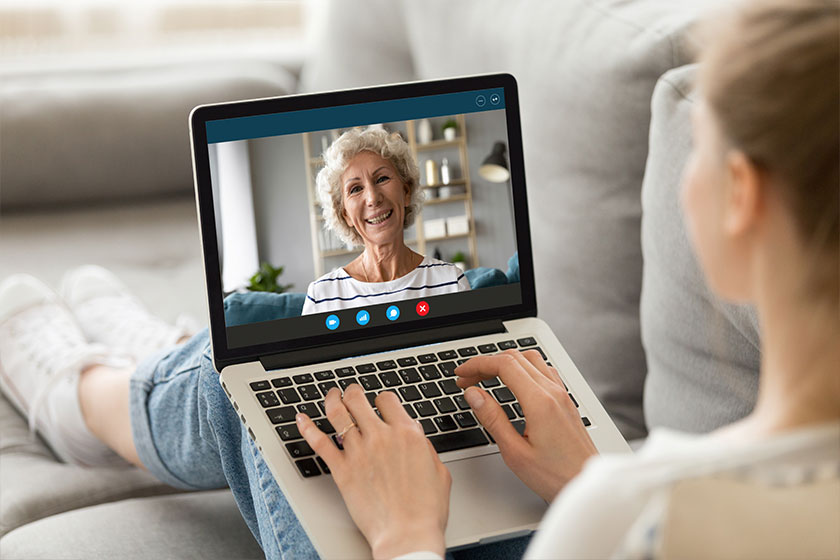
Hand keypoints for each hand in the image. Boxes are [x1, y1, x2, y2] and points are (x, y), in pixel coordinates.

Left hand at [298, 384, 450, 558]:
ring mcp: (359, 452)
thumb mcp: (439, 471)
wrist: (407, 534)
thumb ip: (425, 448)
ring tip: (331, 395)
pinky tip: (302, 419)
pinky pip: (319, 442)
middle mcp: (381, 436)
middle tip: (352, 392)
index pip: (388, 400)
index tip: (380, 404)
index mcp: (407, 434)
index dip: (382, 399)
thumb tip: (416, 438)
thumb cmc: (426, 510)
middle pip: (359, 399)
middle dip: (354, 392)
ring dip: (332, 399)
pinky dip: (307, 427)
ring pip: (338, 413)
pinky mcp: (342, 470)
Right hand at [455, 349, 596, 501]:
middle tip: (467, 379)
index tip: (461, 373)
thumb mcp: (515, 452)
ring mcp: (562, 394)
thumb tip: (474, 395)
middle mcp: (553, 392)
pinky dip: (523, 368)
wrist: (586, 484)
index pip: (504, 365)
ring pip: (530, 359)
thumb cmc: (556, 476)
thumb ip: (493, 419)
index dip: (477, 364)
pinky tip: (513, 382)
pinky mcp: (566, 401)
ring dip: (505, 362)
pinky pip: (543, 370)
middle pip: (515, 358)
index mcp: (540, 402)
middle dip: (486, 363)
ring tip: (486, 377)